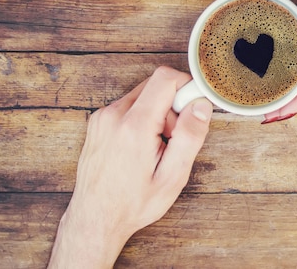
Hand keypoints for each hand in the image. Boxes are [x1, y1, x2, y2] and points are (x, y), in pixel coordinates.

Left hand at [48, 66, 212, 268]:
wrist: (95, 218)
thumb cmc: (134, 203)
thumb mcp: (172, 176)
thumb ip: (189, 136)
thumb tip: (201, 105)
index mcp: (134, 126)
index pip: (165, 78)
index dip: (186, 88)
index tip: (192, 111)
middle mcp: (114, 115)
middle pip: (155, 85)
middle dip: (172, 106)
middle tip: (172, 139)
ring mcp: (102, 117)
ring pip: (142, 95)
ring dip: (157, 113)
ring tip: (155, 147)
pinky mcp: (98, 121)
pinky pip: (128, 105)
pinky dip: (141, 118)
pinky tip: (140, 147)